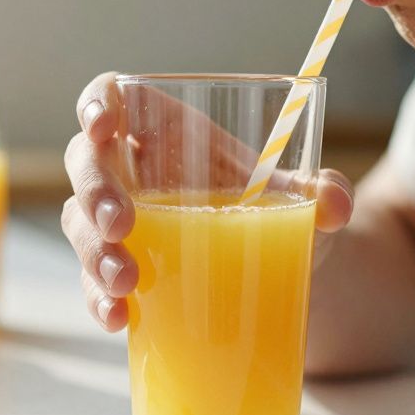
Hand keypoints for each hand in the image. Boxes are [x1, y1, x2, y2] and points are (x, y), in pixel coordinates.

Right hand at [62, 72, 354, 331]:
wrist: (281, 274)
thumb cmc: (277, 214)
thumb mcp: (302, 200)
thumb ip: (323, 193)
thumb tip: (335, 205)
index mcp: (170, 132)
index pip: (115, 96)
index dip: (97, 102)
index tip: (103, 126)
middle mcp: (136, 173)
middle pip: (85, 161)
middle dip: (95, 192)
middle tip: (121, 226)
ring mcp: (120, 224)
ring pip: (79, 222)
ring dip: (93, 252)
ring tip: (127, 282)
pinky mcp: (120, 272)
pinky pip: (92, 280)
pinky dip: (98, 298)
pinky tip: (117, 317)